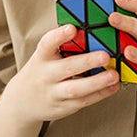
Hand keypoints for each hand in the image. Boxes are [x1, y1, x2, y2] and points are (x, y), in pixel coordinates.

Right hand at [0, 24, 120, 135]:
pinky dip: (100, 94)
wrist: (22, 101)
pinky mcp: (64, 107)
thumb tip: (93, 30)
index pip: (47, 44)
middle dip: (87, 62)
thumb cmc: (41, 70)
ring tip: (113, 75)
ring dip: (97, 82)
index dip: (59, 36)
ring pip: (76, 89)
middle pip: (66, 68)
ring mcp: (54, 93)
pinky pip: (84, 101)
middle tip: (105, 55)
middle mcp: (46, 75)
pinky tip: (113, 86)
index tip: (72, 28)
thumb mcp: (45, 56)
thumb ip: (64, 46)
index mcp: (42, 57)